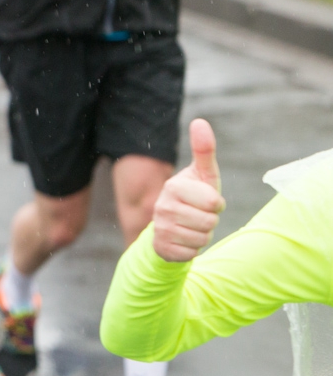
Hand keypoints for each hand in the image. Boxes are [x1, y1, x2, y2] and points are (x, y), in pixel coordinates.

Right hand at [151, 118, 224, 262]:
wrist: (169, 225)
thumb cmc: (193, 196)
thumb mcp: (203, 174)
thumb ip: (204, 150)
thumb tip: (200, 121)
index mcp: (173, 186)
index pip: (213, 202)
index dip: (216, 204)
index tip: (207, 201)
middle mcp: (162, 206)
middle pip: (209, 222)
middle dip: (210, 221)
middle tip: (199, 216)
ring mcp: (159, 228)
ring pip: (202, 239)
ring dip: (203, 235)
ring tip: (192, 227)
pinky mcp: (161, 248)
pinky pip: (192, 253)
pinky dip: (193, 249)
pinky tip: (184, 240)